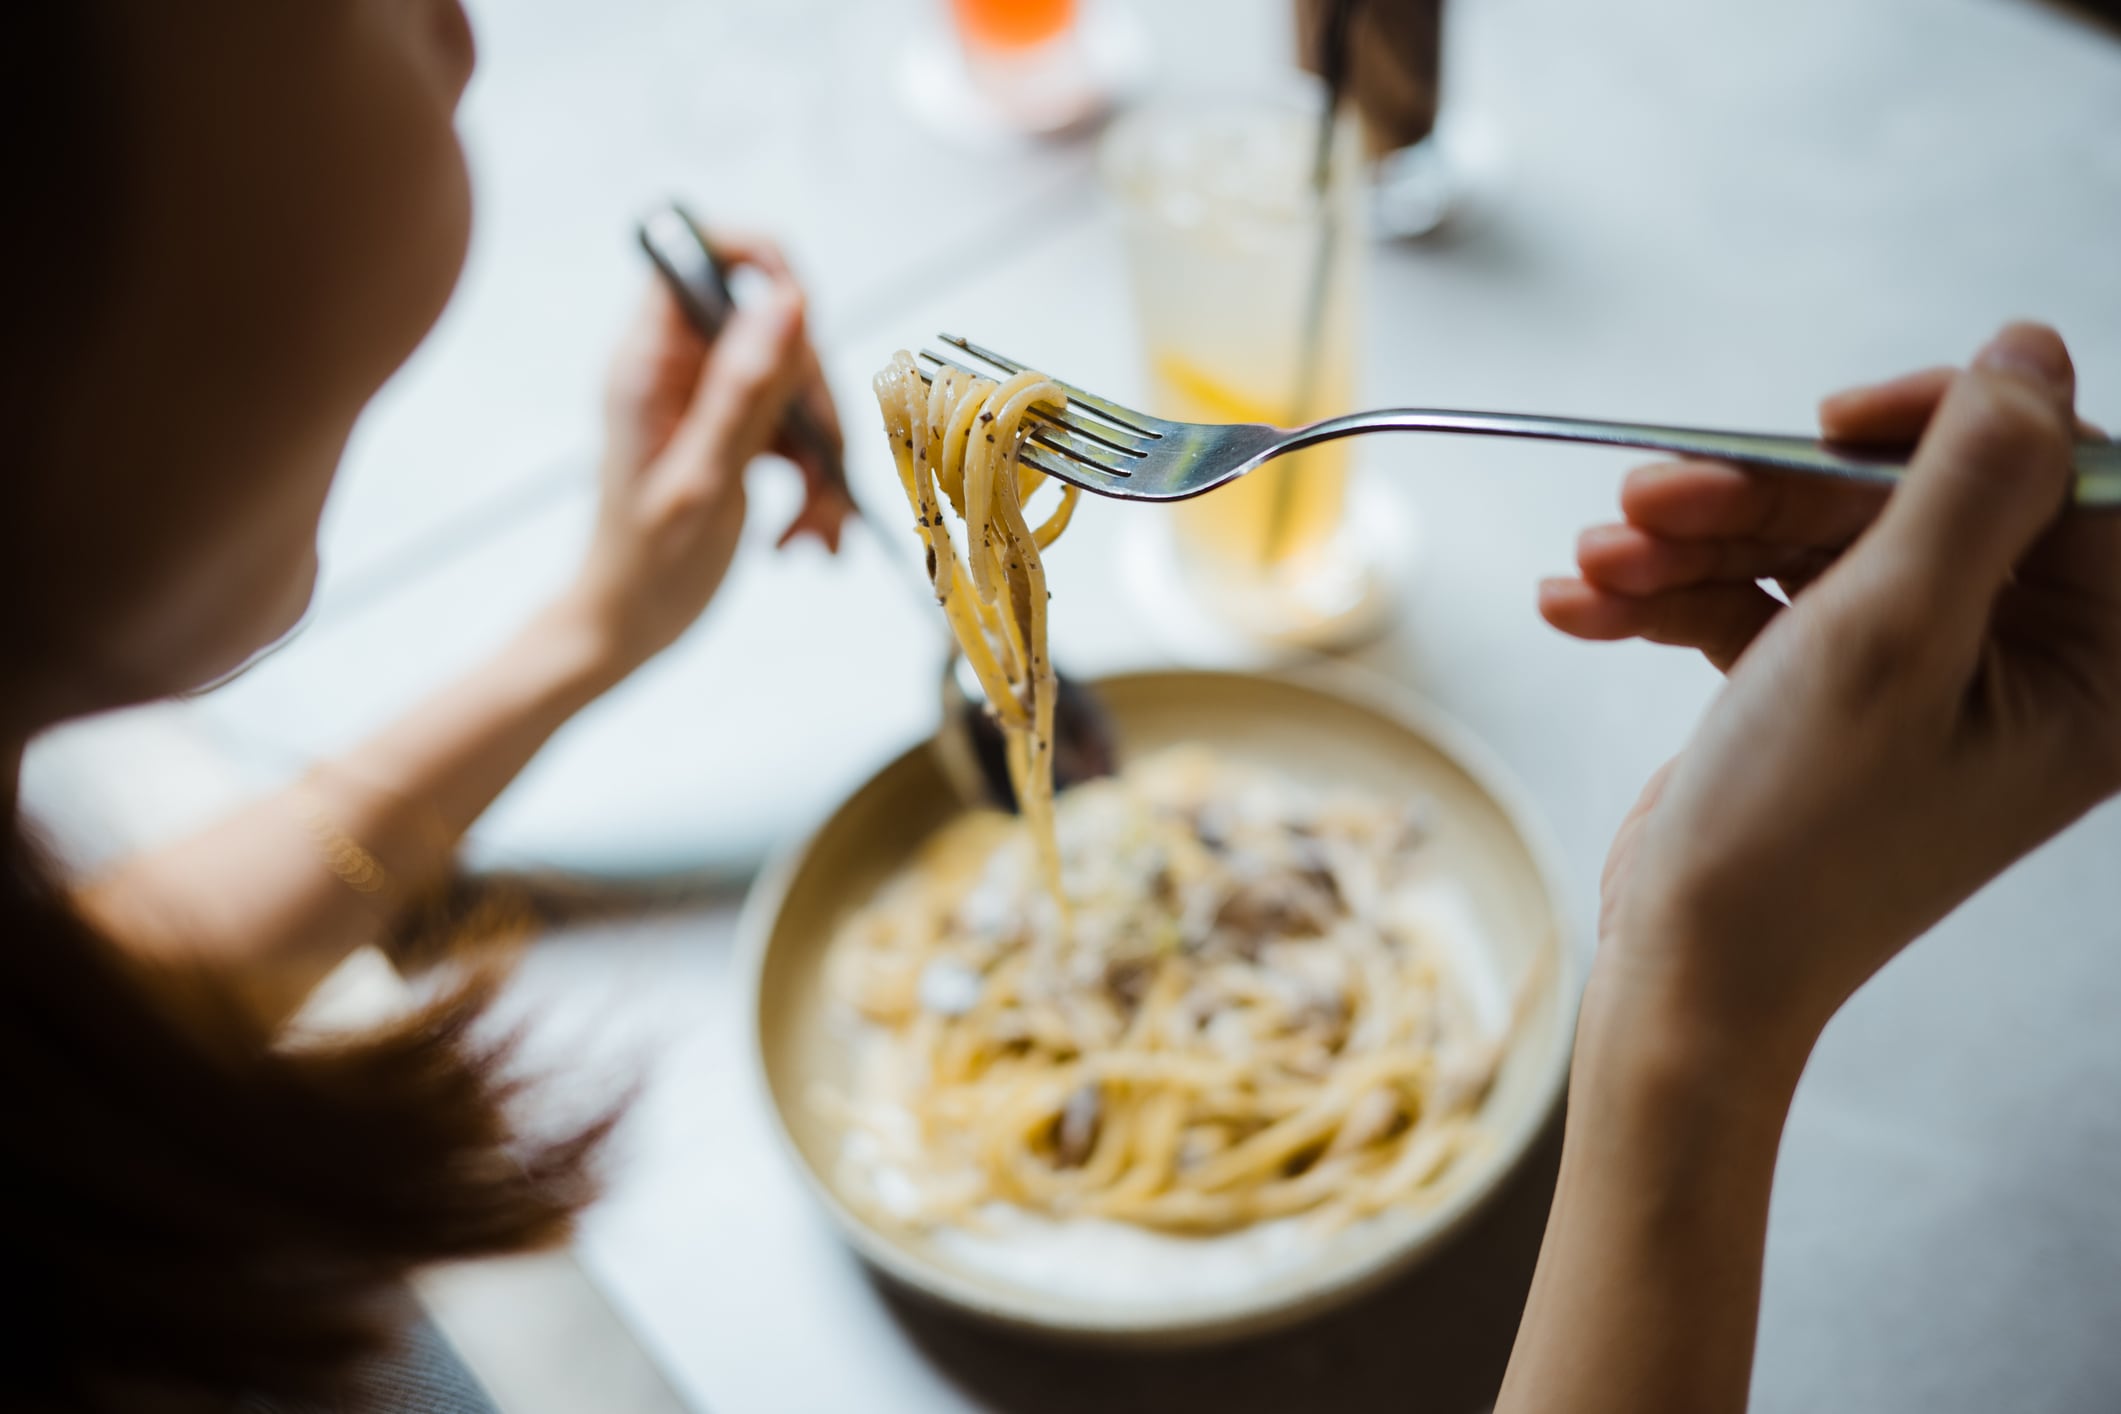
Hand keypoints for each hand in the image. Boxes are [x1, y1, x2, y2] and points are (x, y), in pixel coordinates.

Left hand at [563, 233, 852, 676]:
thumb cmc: (648, 567)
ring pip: (795, 388)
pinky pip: (794, 433)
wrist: (628, 629)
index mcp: (651, 363)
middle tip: (822, 472)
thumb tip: (788, 300)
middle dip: (814, 405)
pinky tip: (807, 535)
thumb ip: (745, 391)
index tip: (805, 317)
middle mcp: (679, 370)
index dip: (759, 263)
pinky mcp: (732, 436)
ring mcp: (707, 403)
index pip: (699, 257)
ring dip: (822, 459)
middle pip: (774, 333)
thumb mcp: (705, 480)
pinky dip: (814, 482)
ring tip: (815, 529)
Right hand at [1541, 323, 2118, 1077]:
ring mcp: (1918, 681)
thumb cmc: (1799, 841)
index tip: (1827, 426)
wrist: (1687, 978)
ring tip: (1596, 566)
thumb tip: (2031, 349)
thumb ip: (1970, 484)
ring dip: (1692, 544)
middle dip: (1762, 499)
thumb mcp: (1886, 638)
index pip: (2064, 479)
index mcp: (2097, 669)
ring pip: (1814, 546)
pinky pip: (1760, 605)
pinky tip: (1583, 608)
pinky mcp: (1828, 696)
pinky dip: (1670, 598)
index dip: (1945, 428)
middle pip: (1905, 505)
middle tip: (1651, 498)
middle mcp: (2022, 668)